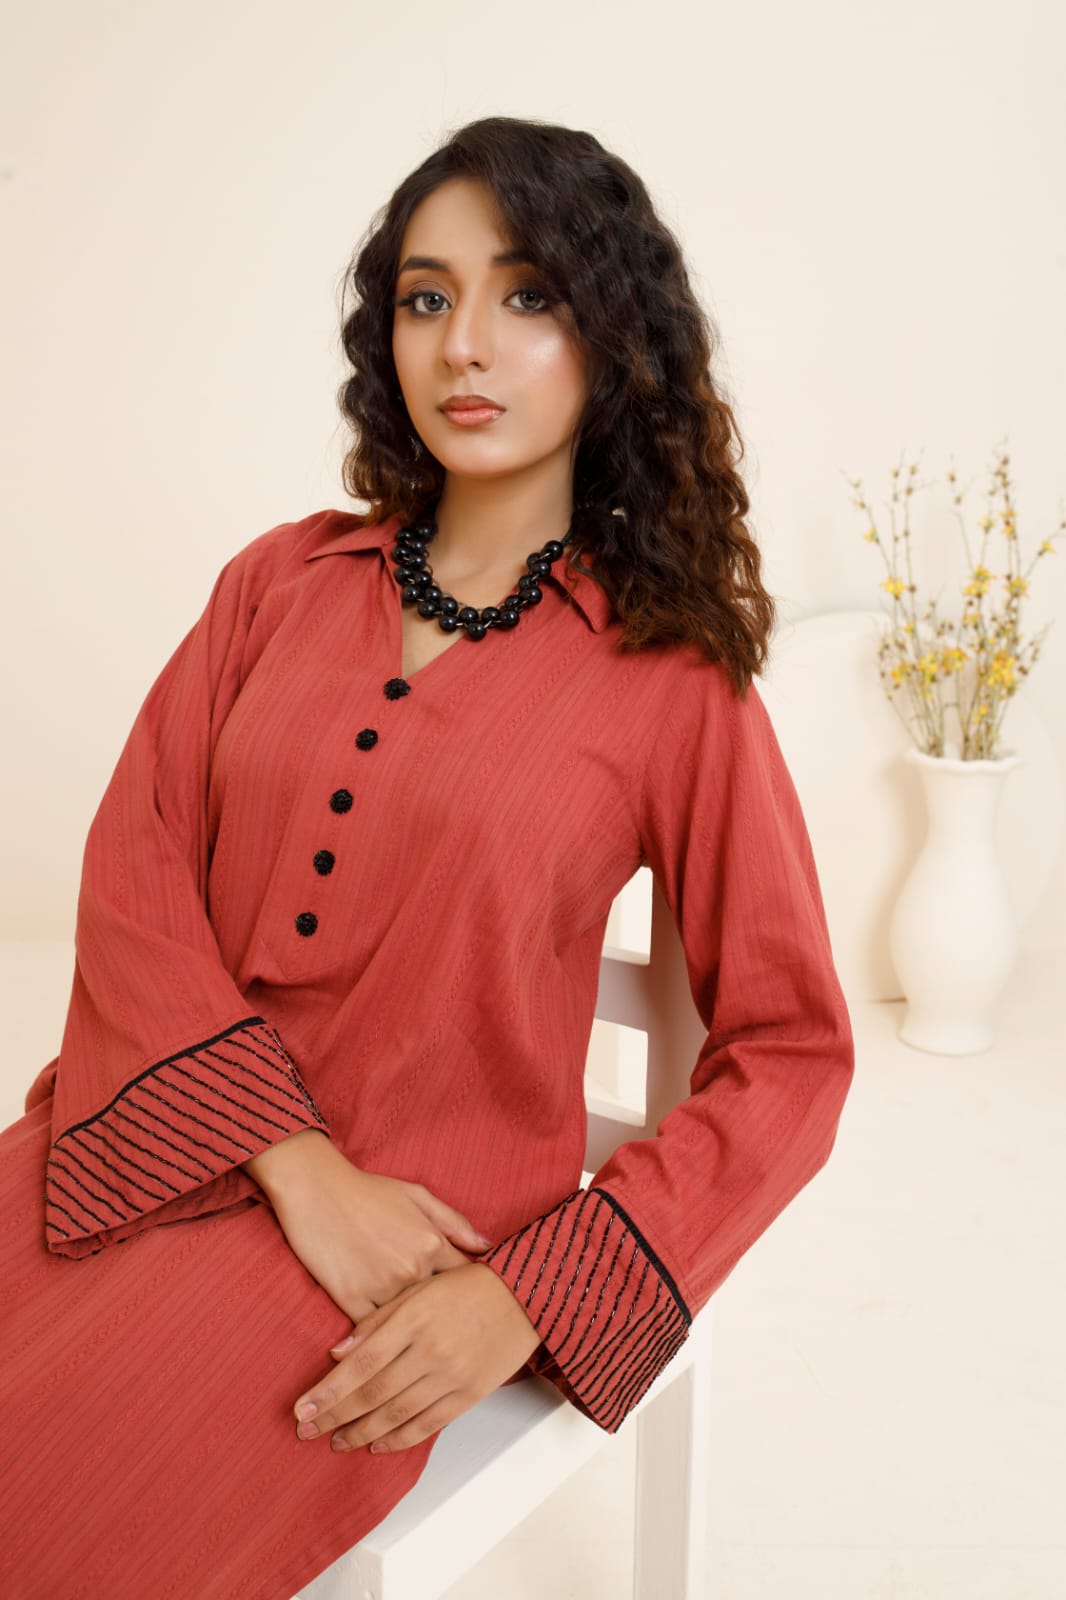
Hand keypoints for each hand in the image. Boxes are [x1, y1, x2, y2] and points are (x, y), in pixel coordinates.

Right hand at [266, 1141, 494, 1325]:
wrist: (315, 1188)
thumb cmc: (366, 1190)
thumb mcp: (416, 1194)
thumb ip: (453, 1222)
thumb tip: (486, 1246)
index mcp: (431, 1242)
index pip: (464, 1279)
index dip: (468, 1293)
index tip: (471, 1305)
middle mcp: (412, 1267)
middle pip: (439, 1307)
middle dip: (448, 1320)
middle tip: (456, 1337)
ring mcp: (381, 1286)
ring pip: (407, 1324)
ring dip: (415, 1334)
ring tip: (425, 1351)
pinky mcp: (351, 1299)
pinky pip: (374, 1331)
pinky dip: (380, 1339)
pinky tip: (386, 1347)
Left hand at [291, 1262, 542, 1454]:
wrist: (526, 1294)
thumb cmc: (469, 1282)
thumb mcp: (421, 1286)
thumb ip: (379, 1318)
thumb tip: (337, 1352)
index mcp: (415, 1317)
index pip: (360, 1363)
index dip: (328, 1390)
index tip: (301, 1410)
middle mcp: (431, 1349)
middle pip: (372, 1393)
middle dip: (335, 1416)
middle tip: (306, 1432)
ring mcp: (451, 1375)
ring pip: (396, 1414)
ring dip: (361, 1433)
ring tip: (335, 1442)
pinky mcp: (470, 1393)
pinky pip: (428, 1424)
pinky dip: (399, 1439)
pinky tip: (376, 1445)